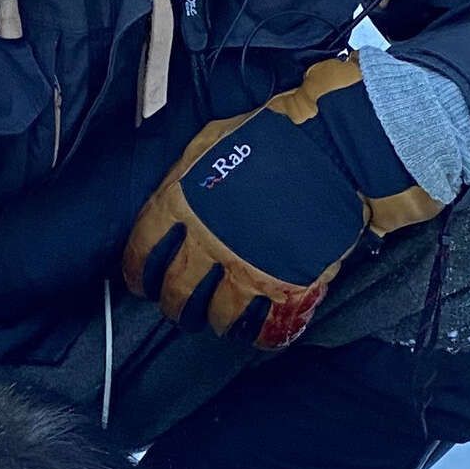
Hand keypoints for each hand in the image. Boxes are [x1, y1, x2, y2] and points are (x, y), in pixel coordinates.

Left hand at [122, 56, 442, 349]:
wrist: (332, 145)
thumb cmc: (274, 134)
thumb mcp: (211, 140)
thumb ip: (187, 174)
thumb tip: (174, 192)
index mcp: (183, 203)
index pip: (144, 247)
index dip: (136, 269)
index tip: (138, 280)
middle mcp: (209, 240)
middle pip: (178, 289)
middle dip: (173, 304)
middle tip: (176, 309)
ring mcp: (248, 265)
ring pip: (219, 313)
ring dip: (214, 321)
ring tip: (216, 323)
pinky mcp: (287, 283)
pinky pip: (266, 324)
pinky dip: (258, 334)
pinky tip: (255, 334)